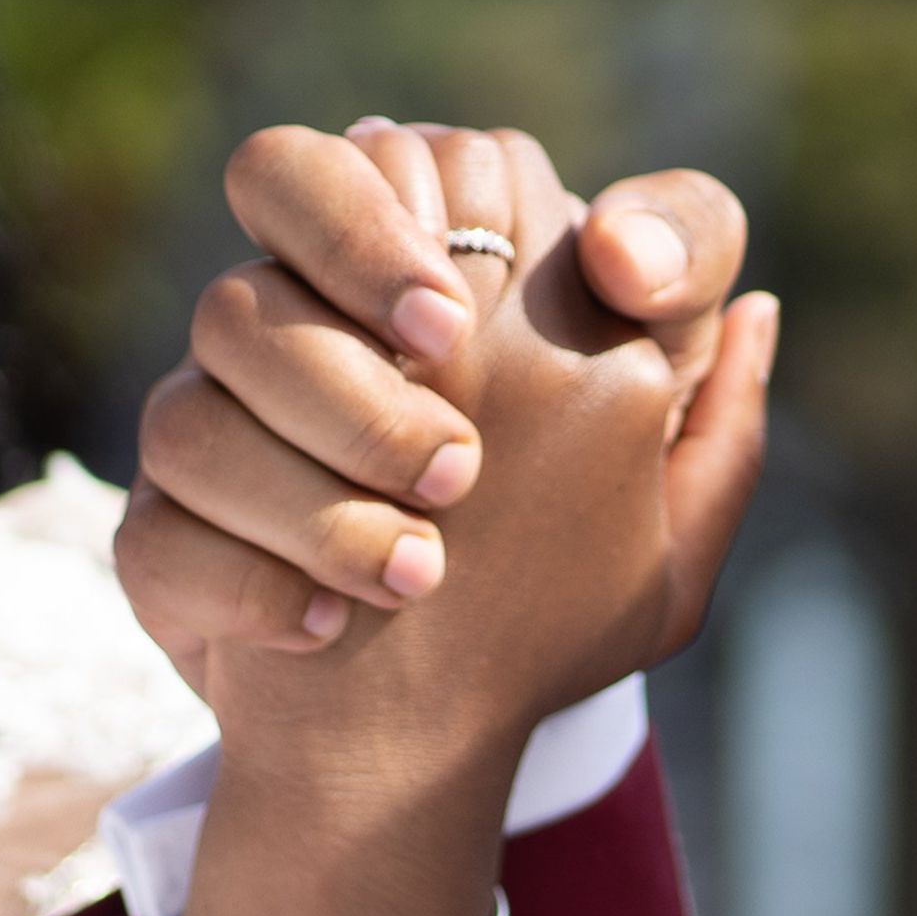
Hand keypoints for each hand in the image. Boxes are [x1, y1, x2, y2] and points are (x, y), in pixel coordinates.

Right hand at [118, 119, 775, 767]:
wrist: (412, 763)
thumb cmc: (549, 617)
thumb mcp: (666, 534)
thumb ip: (715, 413)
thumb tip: (759, 308)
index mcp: (434, 299)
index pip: (411, 152)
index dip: (422, 197)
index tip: (462, 320)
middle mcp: (308, 330)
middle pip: (281, 180)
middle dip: (358, 256)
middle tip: (444, 364)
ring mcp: (214, 424)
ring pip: (218, 327)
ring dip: (323, 432)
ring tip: (421, 560)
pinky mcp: (158, 538)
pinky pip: (160, 518)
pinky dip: (249, 575)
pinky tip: (326, 630)